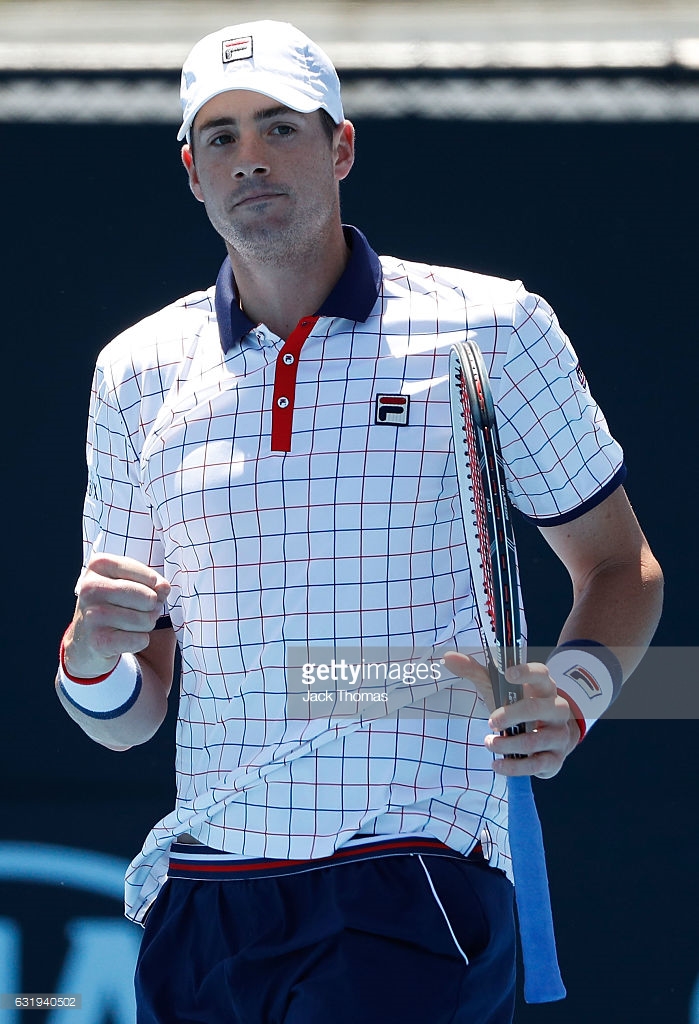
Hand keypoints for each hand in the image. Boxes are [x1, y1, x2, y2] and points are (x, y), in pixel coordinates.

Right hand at [63, 553, 170, 678]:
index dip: (155, 590)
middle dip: (151, 609)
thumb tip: (164, 587)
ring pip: (146, 620)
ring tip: (127, 625)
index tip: (141, 594)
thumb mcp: (129, 583)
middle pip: (149, 599)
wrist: (85, 641)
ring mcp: (92, 615)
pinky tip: (122, 639)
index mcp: (99, 565)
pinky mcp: (98, 641)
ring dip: (144, 626)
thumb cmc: (113, 605)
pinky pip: (140, 640)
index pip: (150, 577)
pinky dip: (139, 642)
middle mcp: (91, 587)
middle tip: (136, 612)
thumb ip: (152, 582)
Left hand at [442, 652, 579, 779]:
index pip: (541, 674)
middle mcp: (557, 709)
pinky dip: (513, 766)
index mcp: (545, 687)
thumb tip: (448, 657)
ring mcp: (558, 735)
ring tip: (488, 742)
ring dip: (507, 744)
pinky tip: (497, 765)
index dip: (526, 672)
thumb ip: (474, 671)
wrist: (549, 739)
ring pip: (534, 740)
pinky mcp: (555, 759)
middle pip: (536, 708)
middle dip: (510, 715)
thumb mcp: (498, 688)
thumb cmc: (519, 707)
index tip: (507, 674)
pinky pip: (535, 765)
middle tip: (491, 721)